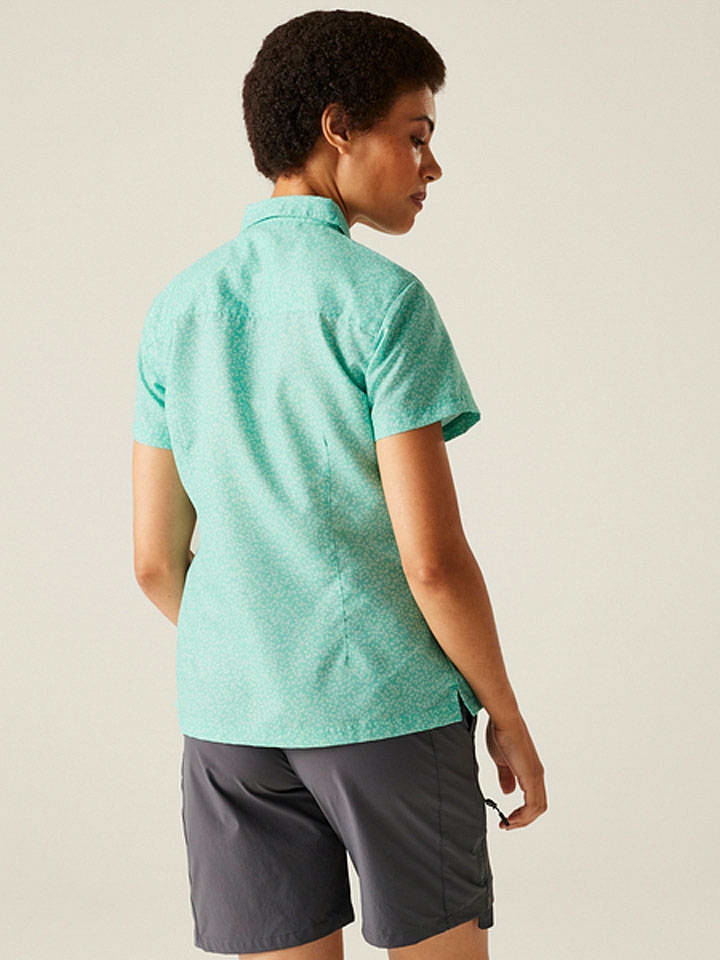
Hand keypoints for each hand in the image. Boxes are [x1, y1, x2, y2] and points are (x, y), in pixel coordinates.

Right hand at [484, 713, 546, 829]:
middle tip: (507, 825)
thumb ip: (506, 777)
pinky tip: (510, 817)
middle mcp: (537, 775)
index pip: (534, 800)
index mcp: (531, 771)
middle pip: (539, 808)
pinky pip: (533, 803)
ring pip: (538, 808)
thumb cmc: (501, 734)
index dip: (522, 813)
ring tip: (507, 824)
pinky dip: (523, 815)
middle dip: (523, 820)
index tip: (507, 818)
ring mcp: (536, 775)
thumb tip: (508, 792)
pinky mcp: (531, 775)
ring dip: (522, 820)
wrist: (503, 720)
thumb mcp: (501, 760)